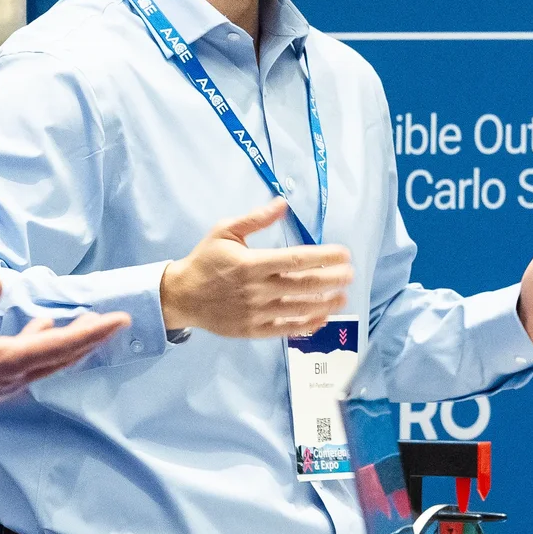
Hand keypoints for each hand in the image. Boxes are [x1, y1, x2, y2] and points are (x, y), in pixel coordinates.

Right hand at [0, 273, 128, 418]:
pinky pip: (30, 364)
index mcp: (5, 363)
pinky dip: (45, 346)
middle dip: (91, 339)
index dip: (94, 332)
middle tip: (114, 321)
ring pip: (48, 362)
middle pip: (63, 358)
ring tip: (85, 322)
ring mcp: (2, 384)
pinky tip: (40, 328)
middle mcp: (11, 378)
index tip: (121, 320)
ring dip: (70, 344)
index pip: (62, 346)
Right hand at [159, 199, 353, 337]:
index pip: (296, 260)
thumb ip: (255, 219)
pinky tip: (323, 317)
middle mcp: (257, 290)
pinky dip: (306, 325)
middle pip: (303, 285)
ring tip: (344, 296)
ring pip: (299, 309)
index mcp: (252, 264)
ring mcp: (256, 312)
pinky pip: (286, 330)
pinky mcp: (253, 330)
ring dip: (326, 303)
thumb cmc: (205, 260)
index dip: (323, 257)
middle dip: (332, 279)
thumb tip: (283, 203)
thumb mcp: (225, 232)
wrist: (181, 296)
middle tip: (350, 274)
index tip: (344, 254)